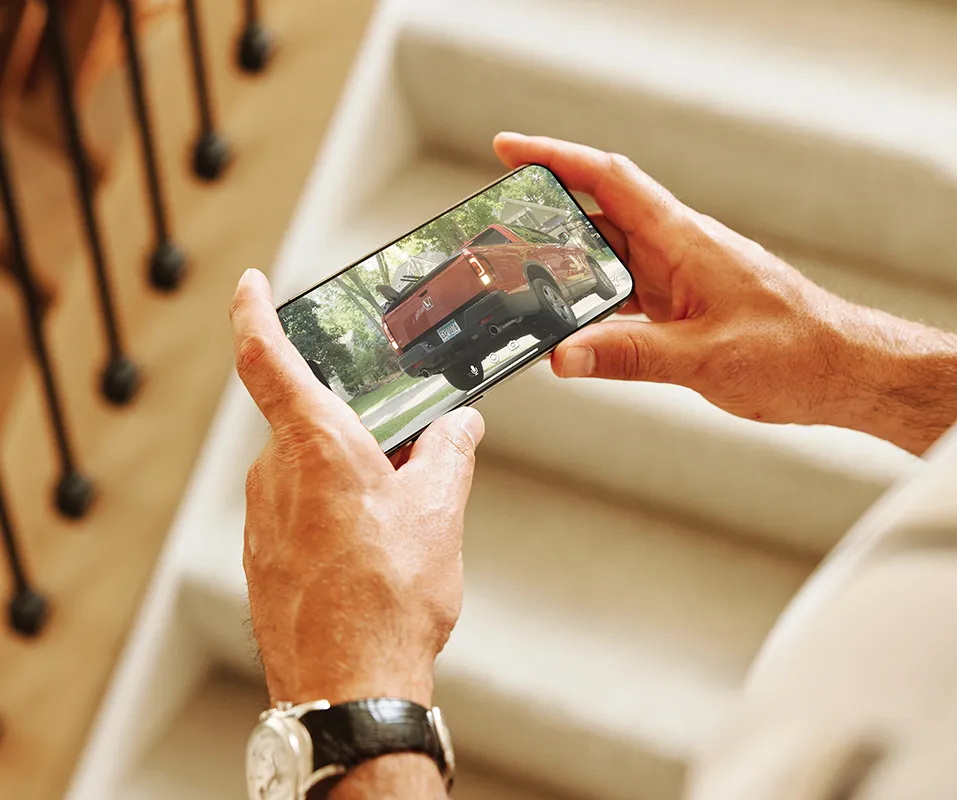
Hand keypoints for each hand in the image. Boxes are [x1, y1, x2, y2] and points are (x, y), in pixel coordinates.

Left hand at [231, 269, 483, 707]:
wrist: (350, 686)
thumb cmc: (388, 599)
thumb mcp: (439, 511)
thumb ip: (450, 452)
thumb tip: (461, 425)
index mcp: (316, 444)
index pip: (266, 356)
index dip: (253, 310)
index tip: (250, 283)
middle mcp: (276, 474)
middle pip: (308, 420)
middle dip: (353, 425)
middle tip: (402, 448)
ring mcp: (263, 518)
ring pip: (305, 468)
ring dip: (348, 474)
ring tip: (398, 511)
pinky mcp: (264, 555)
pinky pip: (296, 509)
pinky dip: (332, 511)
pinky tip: (370, 547)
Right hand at [494, 133, 956, 454]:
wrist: (843, 369)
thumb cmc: (794, 353)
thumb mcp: (703, 358)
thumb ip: (629, 356)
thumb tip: (562, 356)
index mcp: (683, 241)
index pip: (610, 181)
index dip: (557, 158)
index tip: (510, 148)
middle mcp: (677, 249)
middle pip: (599, 216)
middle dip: (545, 217)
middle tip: (495, 233)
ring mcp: (680, 276)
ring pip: (609, 257)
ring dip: (566, 265)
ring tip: (518, 281)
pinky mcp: (685, 304)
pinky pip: (626, 291)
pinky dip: (593, 300)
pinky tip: (571, 323)